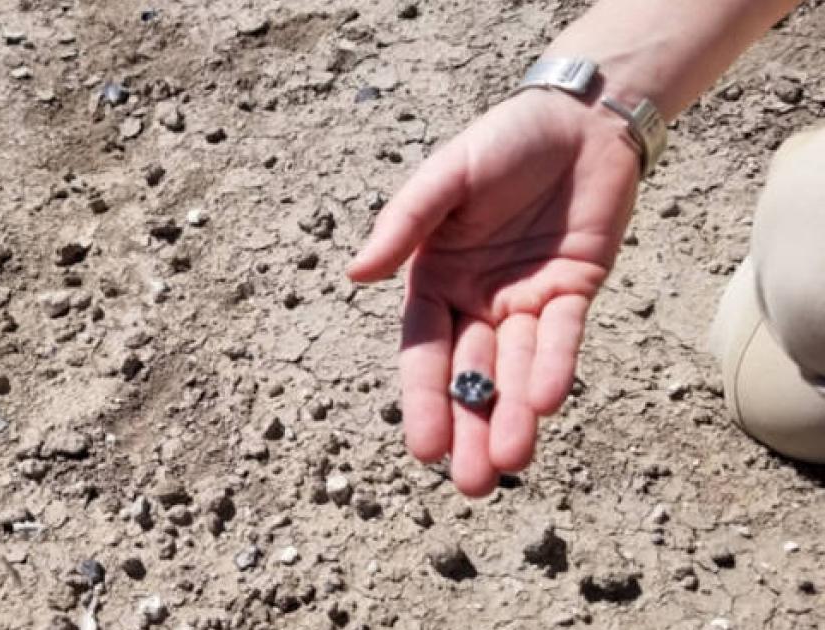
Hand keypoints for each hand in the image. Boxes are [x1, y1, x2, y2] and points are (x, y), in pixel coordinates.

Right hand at [348, 90, 640, 495]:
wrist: (578, 119)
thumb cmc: (500, 142)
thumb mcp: (444, 177)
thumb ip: (404, 224)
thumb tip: (355, 274)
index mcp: (435, 279)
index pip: (424, 350)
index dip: (423, 398)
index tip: (424, 449)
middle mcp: (477, 300)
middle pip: (470, 375)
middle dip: (472, 427)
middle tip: (473, 485)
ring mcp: (525, 301)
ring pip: (516, 369)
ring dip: (514, 414)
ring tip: (510, 463)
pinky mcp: (573, 292)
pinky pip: (561, 337)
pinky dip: (554, 367)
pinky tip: (546, 404)